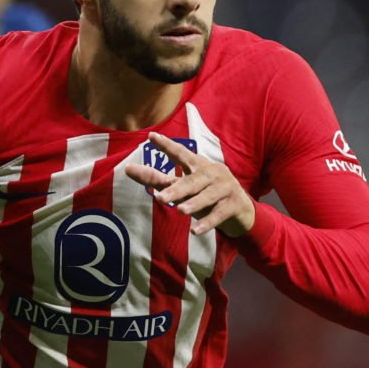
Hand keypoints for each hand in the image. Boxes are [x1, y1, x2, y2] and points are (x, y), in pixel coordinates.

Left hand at [124, 132, 255, 236]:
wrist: (240, 210)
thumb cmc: (205, 194)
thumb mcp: (183, 186)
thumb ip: (156, 178)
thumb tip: (128, 169)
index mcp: (198, 165)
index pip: (181, 153)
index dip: (167, 146)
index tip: (151, 137)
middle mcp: (212, 173)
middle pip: (193, 181)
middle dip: (177, 189)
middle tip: (160, 198)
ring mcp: (225, 188)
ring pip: (207, 196)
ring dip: (194, 204)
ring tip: (180, 210)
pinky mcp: (233, 205)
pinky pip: (218, 214)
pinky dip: (207, 222)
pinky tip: (195, 231)